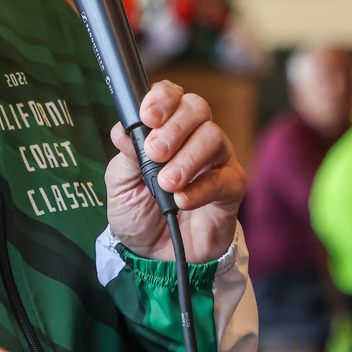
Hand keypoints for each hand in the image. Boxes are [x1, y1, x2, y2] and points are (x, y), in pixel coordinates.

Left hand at [106, 81, 245, 263]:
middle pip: (197, 108)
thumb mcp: (121, 185)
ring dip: (187, 158)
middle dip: (174, 128)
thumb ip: (126, 156)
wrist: (154, 256)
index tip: (147, 117)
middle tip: (155, 153)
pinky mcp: (230, 187)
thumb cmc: (139, 213)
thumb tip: (123, 129)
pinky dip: (200, 188)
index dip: (162, 99)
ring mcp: (215, 160)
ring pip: (213, 136)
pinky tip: (181, 200)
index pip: (171, 96)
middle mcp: (193, 137)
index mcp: (164, 129)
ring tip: (167, 183)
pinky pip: (222, 178)